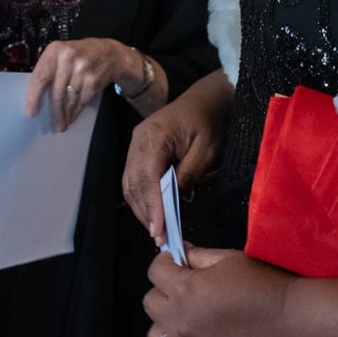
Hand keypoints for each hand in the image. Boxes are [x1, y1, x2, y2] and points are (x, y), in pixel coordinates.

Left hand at [25, 37, 133, 132]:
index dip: (34, 96)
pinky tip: (73, 115)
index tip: (31, 112)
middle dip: (54, 112)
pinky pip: (81, 101)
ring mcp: (82, 69)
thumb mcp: (62, 54)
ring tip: (62, 122)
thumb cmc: (80, 55)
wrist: (109, 53)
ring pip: (69, 100)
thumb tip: (37, 98)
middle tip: (52, 124)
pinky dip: (76, 111)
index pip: (41, 76)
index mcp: (55, 50)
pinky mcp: (93, 80)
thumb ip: (48, 70)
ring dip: (65, 114)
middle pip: (57, 92)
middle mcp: (68, 58)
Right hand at [122, 70, 232, 245]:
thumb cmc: (208, 121)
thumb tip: (174, 199)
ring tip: (156, 230)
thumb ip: (189, 173)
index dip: (153, 206)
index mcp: (156, 134)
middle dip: (145, 212)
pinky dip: (141, 197)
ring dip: (141, 208)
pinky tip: (152, 212)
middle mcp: (139, 139)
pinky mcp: (138, 148)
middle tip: (159, 237)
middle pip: (135, 182)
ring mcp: (136, 143)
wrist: (204, 99)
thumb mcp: (206, 149)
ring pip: (130, 182)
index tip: (159, 230)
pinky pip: (133, 177)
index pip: (148, 177)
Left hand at [145, 246, 295, 336]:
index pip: (155, 271)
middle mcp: (181, 322)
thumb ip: (198, 255)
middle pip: (150, 302)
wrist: (294, 325)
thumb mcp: (230, 259)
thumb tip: (181, 254)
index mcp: (185, 289)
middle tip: (186, 290)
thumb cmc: (266, 287)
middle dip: (165, 291)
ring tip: (189, 320)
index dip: (166, 263)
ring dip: (167, 326)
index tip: (176, 264)